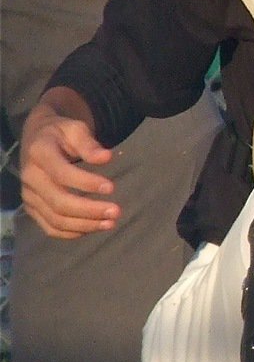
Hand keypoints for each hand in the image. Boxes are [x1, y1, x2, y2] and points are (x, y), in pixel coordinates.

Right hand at [20, 99, 119, 238]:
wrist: (36, 139)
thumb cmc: (60, 134)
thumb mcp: (75, 129)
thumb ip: (89, 144)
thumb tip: (106, 157)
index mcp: (39, 153)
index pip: (62, 174)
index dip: (86, 183)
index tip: (111, 188)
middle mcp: (30, 177)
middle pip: (59, 202)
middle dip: (90, 211)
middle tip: (116, 212)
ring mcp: (29, 196)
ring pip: (55, 219)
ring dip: (85, 225)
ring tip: (110, 223)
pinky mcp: (32, 208)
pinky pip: (50, 227)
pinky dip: (72, 232)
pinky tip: (93, 228)